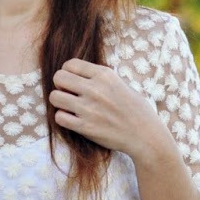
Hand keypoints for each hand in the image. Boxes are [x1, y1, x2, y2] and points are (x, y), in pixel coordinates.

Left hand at [48, 59, 169, 159]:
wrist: (145, 135)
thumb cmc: (136, 109)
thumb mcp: (121, 84)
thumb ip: (101, 78)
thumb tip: (79, 75)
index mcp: (104, 75)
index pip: (70, 64)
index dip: (68, 72)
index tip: (73, 81)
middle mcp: (94, 89)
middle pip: (58, 77)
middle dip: (60, 85)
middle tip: (68, 93)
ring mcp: (88, 108)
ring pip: (55, 97)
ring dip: (59, 102)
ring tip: (69, 107)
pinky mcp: (85, 127)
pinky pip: (59, 117)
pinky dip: (63, 118)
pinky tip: (73, 120)